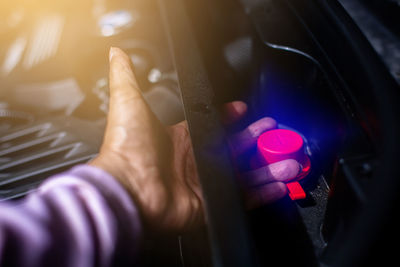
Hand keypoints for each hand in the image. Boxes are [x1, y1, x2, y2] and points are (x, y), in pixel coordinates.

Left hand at [90, 47, 299, 230]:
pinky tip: (279, 185)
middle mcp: (194, 161)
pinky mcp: (210, 204)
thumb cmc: (127, 148)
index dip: (229, 115)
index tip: (243, 109)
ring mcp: (203, 183)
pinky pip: (242, 198)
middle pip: (234, 149)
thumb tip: (119, 54)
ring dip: (267, 167)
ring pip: (244, 174)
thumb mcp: (129, 103)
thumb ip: (126, 76)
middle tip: (274, 132)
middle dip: (256, 139)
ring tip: (289, 160)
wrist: (127, 188)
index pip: (211, 124)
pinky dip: (263, 193)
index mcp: (180, 139)